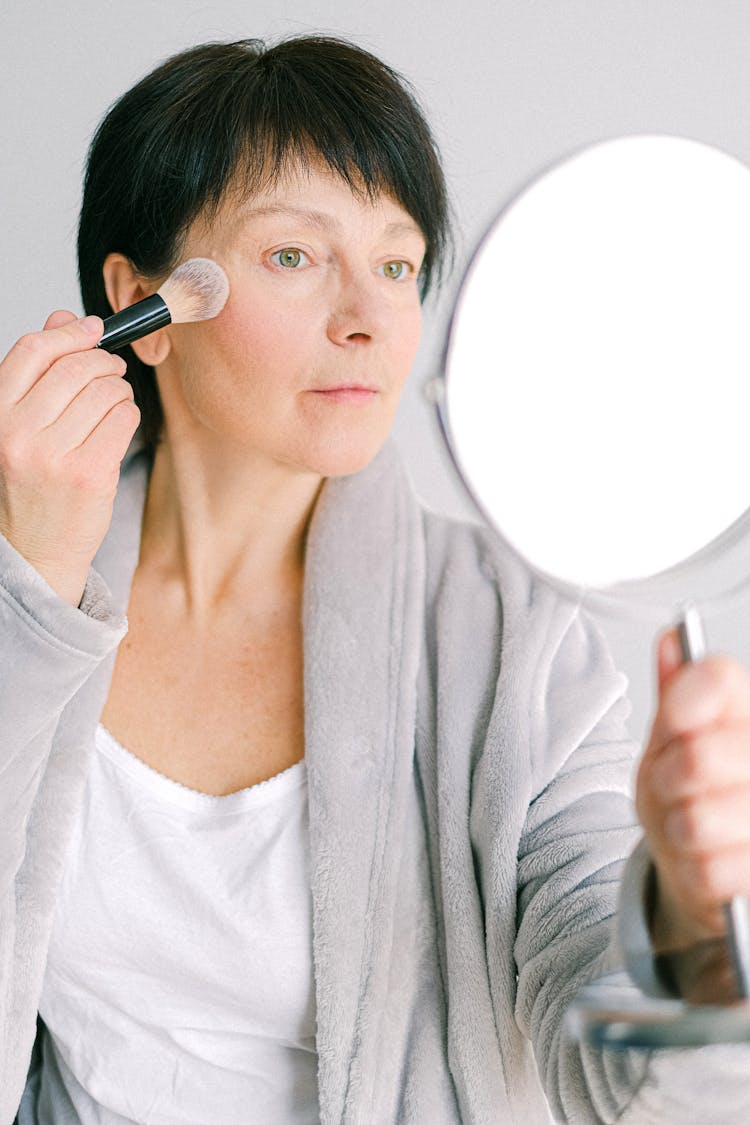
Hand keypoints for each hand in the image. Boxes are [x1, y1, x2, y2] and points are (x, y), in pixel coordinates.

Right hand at [0, 310, 139, 606]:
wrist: (35, 552)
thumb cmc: (30, 486)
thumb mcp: (19, 426)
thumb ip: (39, 373)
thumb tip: (65, 318)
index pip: (32, 350)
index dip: (69, 332)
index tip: (92, 329)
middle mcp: (19, 433)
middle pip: (75, 368)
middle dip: (104, 362)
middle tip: (112, 371)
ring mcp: (54, 455)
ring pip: (106, 391)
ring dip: (119, 390)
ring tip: (113, 404)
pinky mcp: (90, 474)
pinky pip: (124, 420)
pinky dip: (128, 415)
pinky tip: (118, 426)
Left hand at [636, 629, 749, 996]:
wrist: (707, 861)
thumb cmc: (687, 791)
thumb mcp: (672, 738)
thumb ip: (675, 694)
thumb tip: (671, 640)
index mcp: (743, 713)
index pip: (718, 678)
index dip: (683, 699)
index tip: (673, 720)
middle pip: (700, 757)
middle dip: (668, 779)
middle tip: (672, 785)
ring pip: (698, 820)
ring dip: (678, 829)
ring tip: (689, 825)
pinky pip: (708, 871)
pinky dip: (692, 870)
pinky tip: (704, 860)